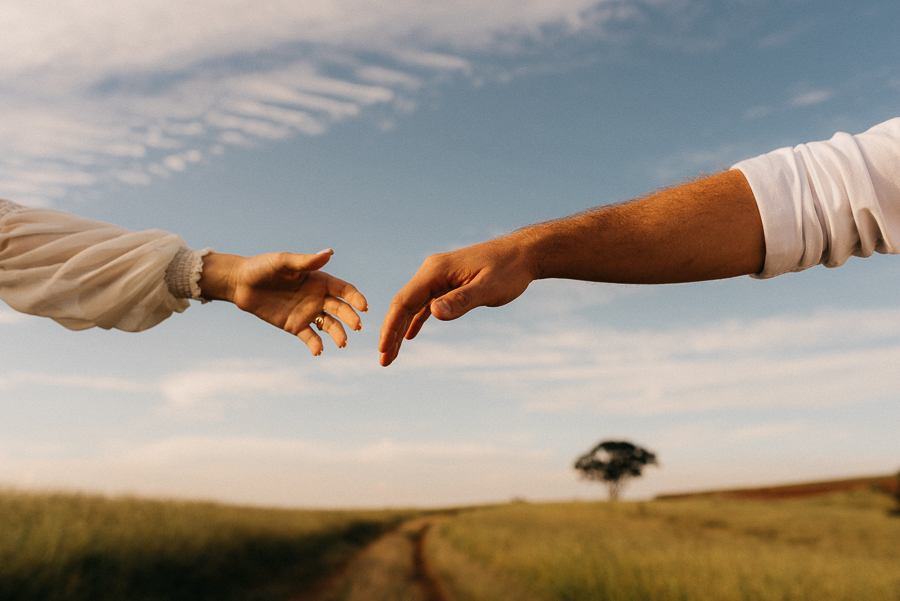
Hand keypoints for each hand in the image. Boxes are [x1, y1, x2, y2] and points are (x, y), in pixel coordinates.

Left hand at [199, 249, 367, 355]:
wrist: (240, 284)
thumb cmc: (262, 267)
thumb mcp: (283, 262)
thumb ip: (306, 261)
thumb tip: (330, 253)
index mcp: (319, 280)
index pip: (344, 290)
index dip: (356, 298)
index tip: (364, 307)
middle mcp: (318, 297)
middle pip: (341, 309)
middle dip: (351, 318)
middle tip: (357, 327)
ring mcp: (308, 313)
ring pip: (330, 325)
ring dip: (338, 334)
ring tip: (342, 343)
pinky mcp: (295, 326)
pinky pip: (310, 337)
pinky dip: (316, 345)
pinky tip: (318, 351)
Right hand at [379, 235, 534, 365]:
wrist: (523, 253)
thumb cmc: (509, 270)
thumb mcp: (489, 288)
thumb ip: (462, 300)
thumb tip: (434, 313)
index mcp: (436, 270)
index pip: (404, 301)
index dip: (391, 326)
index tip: (383, 349)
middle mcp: (432, 271)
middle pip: (403, 304)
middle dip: (391, 332)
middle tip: (384, 361)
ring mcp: (438, 277)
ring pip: (412, 306)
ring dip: (401, 329)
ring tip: (391, 355)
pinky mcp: (448, 283)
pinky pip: (424, 304)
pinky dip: (415, 321)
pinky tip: (410, 337)